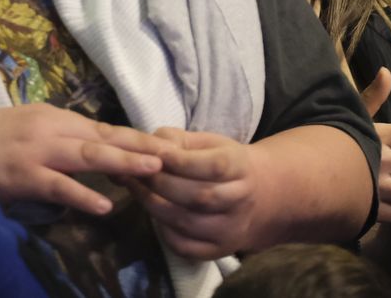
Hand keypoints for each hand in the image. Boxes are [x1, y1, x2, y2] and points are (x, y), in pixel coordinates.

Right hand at [0, 103, 167, 215]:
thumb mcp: (27, 127)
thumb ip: (59, 135)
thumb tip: (96, 146)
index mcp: (54, 115)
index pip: (103, 126)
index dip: (135, 137)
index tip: (166, 144)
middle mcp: (50, 127)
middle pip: (104, 135)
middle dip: (141, 145)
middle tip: (174, 154)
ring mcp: (36, 151)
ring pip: (88, 155)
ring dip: (123, 162)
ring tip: (153, 170)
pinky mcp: (22, 176)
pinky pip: (58, 186)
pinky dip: (83, 195)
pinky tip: (105, 205)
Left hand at [134, 128, 258, 259]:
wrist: (254, 194)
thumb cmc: (221, 162)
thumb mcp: (207, 143)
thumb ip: (178, 140)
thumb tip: (149, 146)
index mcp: (242, 167)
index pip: (215, 166)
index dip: (182, 161)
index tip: (156, 154)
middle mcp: (242, 200)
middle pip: (199, 196)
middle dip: (162, 184)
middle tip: (136, 172)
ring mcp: (231, 229)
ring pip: (188, 222)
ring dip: (155, 206)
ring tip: (136, 190)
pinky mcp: (219, 250)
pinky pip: (185, 246)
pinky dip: (163, 232)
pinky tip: (153, 215)